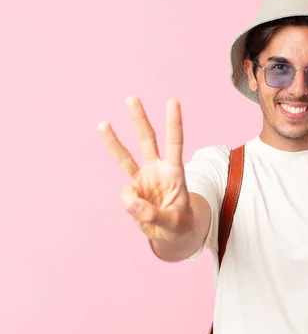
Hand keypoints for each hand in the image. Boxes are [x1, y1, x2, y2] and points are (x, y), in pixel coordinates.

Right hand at [97, 97, 194, 241]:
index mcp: (176, 172)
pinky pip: (126, 195)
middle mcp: (158, 170)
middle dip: (140, 120)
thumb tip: (131, 203)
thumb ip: (155, 214)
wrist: (173, 234)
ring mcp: (143, 179)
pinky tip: (142, 213)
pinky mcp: (133, 191)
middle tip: (132, 98)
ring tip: (102, 124)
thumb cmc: (180, 225)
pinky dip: (130, 206)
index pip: (175, 144)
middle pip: (148, 141)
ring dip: (114, 141)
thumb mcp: (175, 223)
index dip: (174, 124)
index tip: (173, 102)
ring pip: (126, 157)